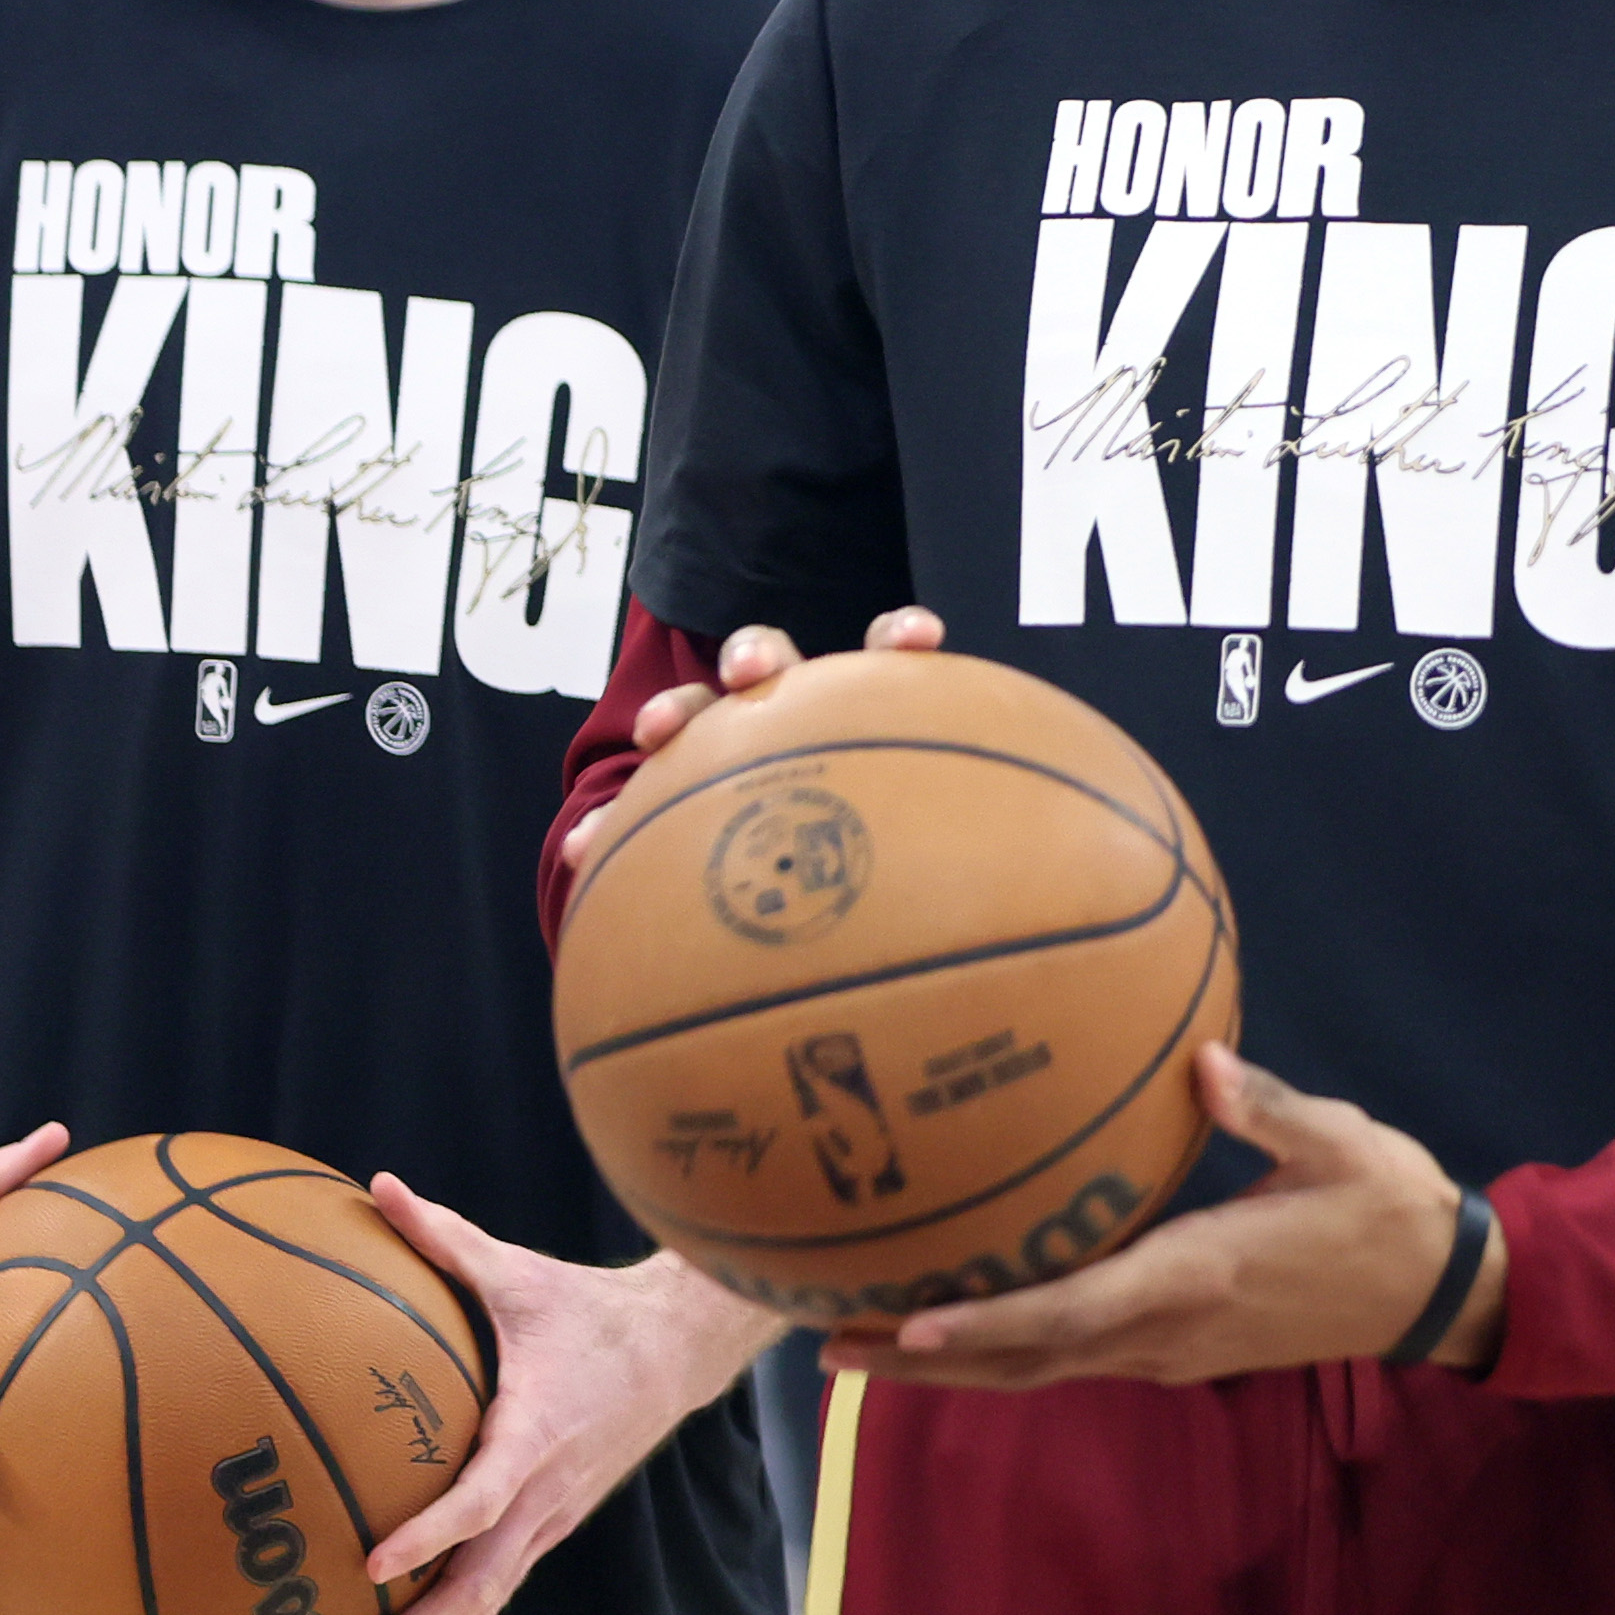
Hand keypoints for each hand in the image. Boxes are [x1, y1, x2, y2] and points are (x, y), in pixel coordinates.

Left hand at [335, 1176, 782, 1614]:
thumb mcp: (518, 1272)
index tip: (374, 1564)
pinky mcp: (549, 1527)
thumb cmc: (588, 1308)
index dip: (431, 1533)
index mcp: (536, 1432)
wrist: (676, 1350)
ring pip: (487, 1604)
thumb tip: (378, 1187)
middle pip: (479, 1589)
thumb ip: (445, 1238)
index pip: (482, 1498)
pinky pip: (495, 1588)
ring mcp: (550, 1519)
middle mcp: (545, 1493)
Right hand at [557, 604, 946, 878]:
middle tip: (749, 671)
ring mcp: (724, 749)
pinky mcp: (669, 792)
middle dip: (758, 653)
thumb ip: (945, 899)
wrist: (762, 908)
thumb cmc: (868, 886)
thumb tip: (1033, 976)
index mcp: (859, 721)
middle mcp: (790, 721)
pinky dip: (606, 828)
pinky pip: (631, 804)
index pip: (887, 657)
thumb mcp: (909, 887)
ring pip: (697, 713)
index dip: (900, 640)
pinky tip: (581, 853)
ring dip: (680, 710)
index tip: (920, 638)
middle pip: (774, 664)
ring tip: (658, 731)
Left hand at [826, 1043, 1504, 1389]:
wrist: (1438, 1291)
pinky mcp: (1174, 1344)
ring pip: (1040, 1368)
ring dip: (949, 1362)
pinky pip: (1069, 1353)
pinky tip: (953, 1320)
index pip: (1072, 1314)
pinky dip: (999, 1346)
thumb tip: (1204, 1066)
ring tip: (856, 1341)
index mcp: (1194, 1279)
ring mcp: (1168, 1348)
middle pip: (1026, 1361)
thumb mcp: (1340, 1143)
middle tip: (825, 1341)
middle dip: (925, 1359)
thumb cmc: (1387, 1208)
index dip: (988, 1325)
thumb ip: (1268, 1109)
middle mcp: (1167, 1330)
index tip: (909, 1326)